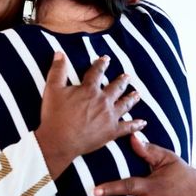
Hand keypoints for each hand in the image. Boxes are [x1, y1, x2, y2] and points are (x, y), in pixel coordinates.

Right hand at [36, 53, 145, 177]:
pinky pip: (127, 127)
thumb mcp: (52, 89)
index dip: (101, 64)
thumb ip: (57, 70)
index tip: (106, 59)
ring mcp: (109, 116)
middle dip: (122, 80)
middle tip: (127, 76)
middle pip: (116, 87)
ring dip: (131, 98)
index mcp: (89, 90)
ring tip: (137, 94)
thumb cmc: (54, 116)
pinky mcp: (111, 132)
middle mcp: (103, 101)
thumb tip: (60, 53)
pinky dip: (136, 124)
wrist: (59, 141)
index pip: (97, 72)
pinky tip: (143, 122)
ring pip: (125, 104)